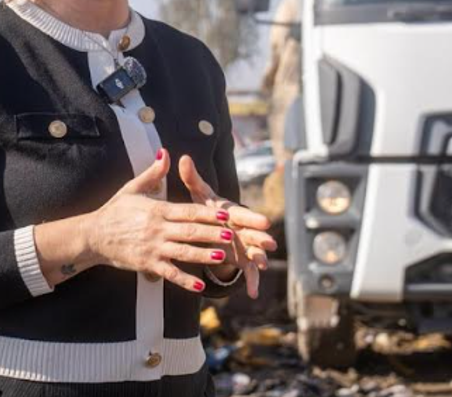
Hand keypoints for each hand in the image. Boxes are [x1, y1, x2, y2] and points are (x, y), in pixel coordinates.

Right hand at [83, 149, 236, 292]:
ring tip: (222, 256)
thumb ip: (153, 173)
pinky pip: (169, 273)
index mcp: (157, 210)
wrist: (93, 235)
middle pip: (189, 232)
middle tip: (232, 235)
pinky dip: (184, 281)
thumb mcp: (132, 188)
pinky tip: (199, 286)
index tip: (226, 214)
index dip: (208, 213)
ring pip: (183, 253)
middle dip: (212, 233)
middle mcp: (156, 229)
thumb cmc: (114, 211)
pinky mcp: (147, 264)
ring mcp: (152, 248)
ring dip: (203, 255)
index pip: (188, 211)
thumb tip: (166, 152)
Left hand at [177, 154, 276, 298]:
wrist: (215, 226)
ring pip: (254, 252)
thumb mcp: (200, 194)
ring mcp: (244, 245)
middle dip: (261, 238)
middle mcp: (242, 229)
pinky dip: (253, 282)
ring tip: (262, 265)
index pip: (242, 215)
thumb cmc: (208, 208)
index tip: (265, 221)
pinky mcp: (243, 260)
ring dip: (259, 258)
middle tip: (269, 243)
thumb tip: (182, 158)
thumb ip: (191, 178)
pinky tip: (253, 293)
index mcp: (232, 212)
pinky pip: (249, 272)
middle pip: (253, 234)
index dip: (252, 219)